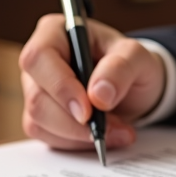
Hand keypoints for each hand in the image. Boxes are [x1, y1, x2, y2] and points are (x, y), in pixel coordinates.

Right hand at [19, 14, 165, 149]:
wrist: (134, 89)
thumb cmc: (131, 65)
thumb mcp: (138, 58)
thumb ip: (121, 68)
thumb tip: (98, 95)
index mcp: (54, 33)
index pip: (39, 58)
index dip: (60, 87)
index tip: (88, 111)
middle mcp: (39, 62)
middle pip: (37, 97)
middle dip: (75, 121)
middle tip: (114, 127)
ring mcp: (36, 91)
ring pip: (39, 121)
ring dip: (80, 135)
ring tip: (118, 131)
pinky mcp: (41, 117)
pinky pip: (49, 137)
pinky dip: (78, 143)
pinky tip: (103, 136)